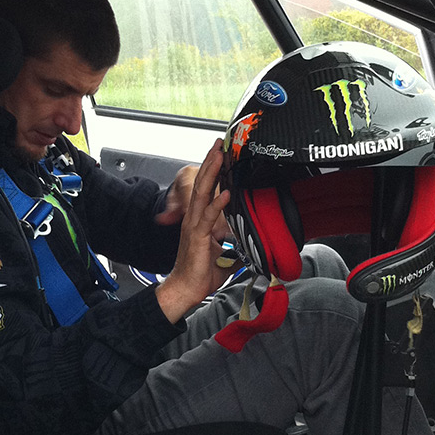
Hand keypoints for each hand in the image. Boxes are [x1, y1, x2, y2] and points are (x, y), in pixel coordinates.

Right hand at [155, 140, 236, 323]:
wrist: (184, 290)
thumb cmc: (199, 274)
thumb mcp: (224, 257)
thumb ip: (235, 249)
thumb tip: (250, 248)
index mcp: (199, 221)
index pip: (205, 190)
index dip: (213, 171)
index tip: (220, 155)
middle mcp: (194, 219)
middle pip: (202, 184)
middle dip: (211, 162)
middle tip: (219, 144)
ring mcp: (194, 226)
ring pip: (202, 194)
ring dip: (212, 174)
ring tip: (219, 156)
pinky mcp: (196, 237)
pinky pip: (208, 218)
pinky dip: (217, 204)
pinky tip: (226, 193)